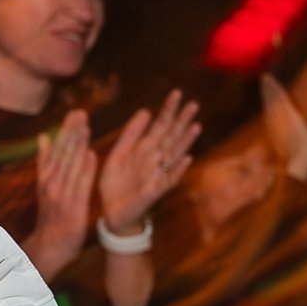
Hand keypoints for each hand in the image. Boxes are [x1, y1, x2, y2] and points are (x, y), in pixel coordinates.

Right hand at [27, 109, 95, 272]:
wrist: (48, 246)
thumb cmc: (50, 217)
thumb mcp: (44, 187)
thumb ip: (44, 162)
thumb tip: (43, 138)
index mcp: (46, 177)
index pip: (57, 149)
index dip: (66, 131)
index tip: (74, 113)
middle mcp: (52, 183)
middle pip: (62, 153)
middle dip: (71, 132)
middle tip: (80, 112)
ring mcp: (61, 194)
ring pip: (70, 165)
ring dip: (78, 145)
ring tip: (85, 125)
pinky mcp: (72, 205)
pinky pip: (80, 184)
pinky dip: (85, 169)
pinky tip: (90, 154)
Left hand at [97, 89, 200, 233]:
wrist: (111, 213)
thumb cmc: (116, 183)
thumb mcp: (118, 155)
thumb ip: (130, 134)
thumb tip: (145, 111)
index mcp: (144, 149)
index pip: (159, 125)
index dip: (167, 110)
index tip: (176, 92)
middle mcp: (154, 160)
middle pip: (170, 137)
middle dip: (181, 121)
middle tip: (193, 103)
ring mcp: (157, 175)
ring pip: (174, 155)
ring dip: (185, 142)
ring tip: (195, 126)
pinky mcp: (155, 191)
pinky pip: (169, 180)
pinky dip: (178, 170)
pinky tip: (186, 158)